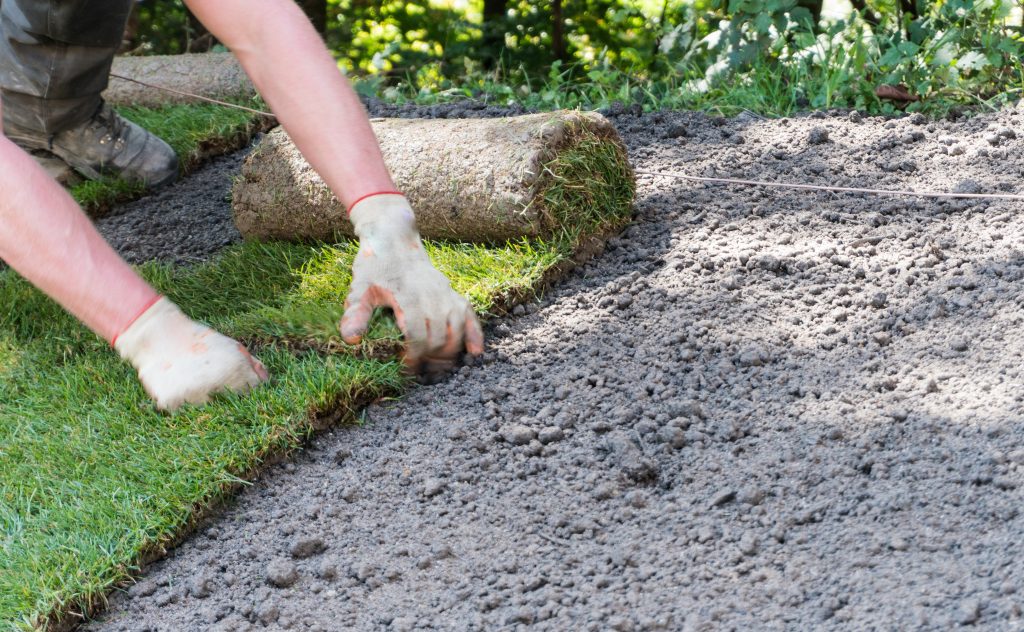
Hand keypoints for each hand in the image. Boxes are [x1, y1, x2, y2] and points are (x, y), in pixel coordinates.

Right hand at [114, 297, 268, 409]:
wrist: (159, 335)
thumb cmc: (200, 341)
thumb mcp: (231, 347)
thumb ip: (252, 365)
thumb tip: (267, 382)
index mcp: (237, 371)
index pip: (253, 395)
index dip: (245, 393)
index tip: (236, 390)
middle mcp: (219, 386)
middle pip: (230, 408)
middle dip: (225, 401)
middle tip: (209, 385)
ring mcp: (194, 396)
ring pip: (206, 413)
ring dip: (201, 404)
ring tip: (190, 382)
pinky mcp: (172, 402)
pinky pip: (182, 412)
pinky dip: (180, 404)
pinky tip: (177, 386)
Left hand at [340, 193, 483, 375]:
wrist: (394, 239)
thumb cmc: (375, 266)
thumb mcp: (360, 288)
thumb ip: (356, 313)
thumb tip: (351, 340)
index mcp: (409, 297)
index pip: (418, 336)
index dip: (412, 357)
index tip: (403, 369)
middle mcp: (432, 295)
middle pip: (439, 337)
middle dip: (430, 359)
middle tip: (418, 371)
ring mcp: (446, 293)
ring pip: (457, 329)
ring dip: (449, 352)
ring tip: (437, 367)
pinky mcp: (453, 292)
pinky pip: (470, 315)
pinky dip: (475, 334)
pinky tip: (475, 352)